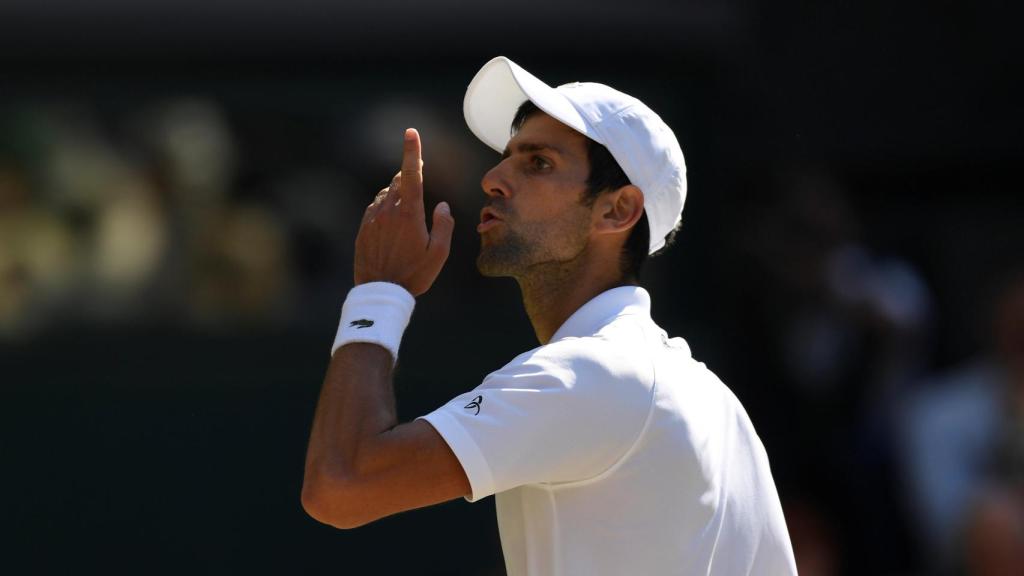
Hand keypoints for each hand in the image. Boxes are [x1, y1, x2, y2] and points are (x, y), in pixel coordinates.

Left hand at [354, 128, 454, 296]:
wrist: (380, 293)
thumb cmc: (414, 274)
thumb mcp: (439, 254)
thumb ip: (444, 225)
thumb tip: (442, 205)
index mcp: (409, 213)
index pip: (412, 174)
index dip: (412, 151)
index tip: (411, 132)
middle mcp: (388, 211)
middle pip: (399, 181)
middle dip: (409, 177)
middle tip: (418, 180)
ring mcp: (373, 219)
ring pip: (386, 194)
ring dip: (398, 194)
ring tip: (408, 213)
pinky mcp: (363, 229)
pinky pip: (375, 208)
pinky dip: (385, 207)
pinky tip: (392, 221)